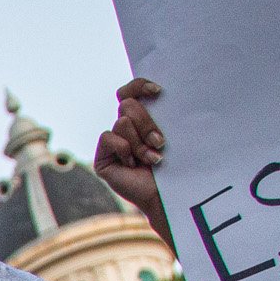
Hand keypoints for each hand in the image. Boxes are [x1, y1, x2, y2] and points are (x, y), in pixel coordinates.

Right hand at [94, 78, 170, 243]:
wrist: (170, 195)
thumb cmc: (177, 164)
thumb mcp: (172, 133)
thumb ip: (162, 114)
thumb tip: (159, 93)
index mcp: (142, 118)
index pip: (131, 91)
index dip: (139, 86)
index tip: (159, 91)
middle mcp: (125, 128)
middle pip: (128, 105)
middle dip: (147, 123)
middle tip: (160, 142)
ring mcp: (112, 143)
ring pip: (122, 122)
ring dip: (140, 141)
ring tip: (152, 158)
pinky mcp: (102, 158)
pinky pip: (109, 137)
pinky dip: (124, 149)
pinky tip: (133, 164)